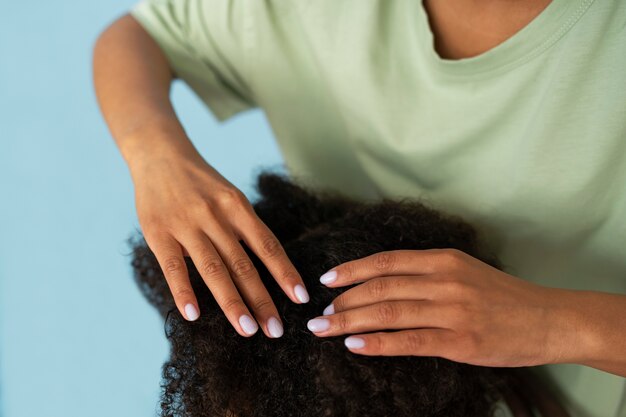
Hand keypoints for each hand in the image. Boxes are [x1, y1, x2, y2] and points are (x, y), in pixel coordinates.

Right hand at [131, 149, 308, 337]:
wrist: (159, 155)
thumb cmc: (201, 183)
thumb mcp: (230, 196)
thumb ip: (244, 228)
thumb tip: (267, 267)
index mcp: (237, 206)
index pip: (267, 245)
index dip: (285, 273)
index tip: (299, 298)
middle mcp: (215, 216)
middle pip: (243, 264)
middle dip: (262, 300)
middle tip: (275, 330)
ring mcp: (186, 224)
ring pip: (213, 270)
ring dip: (232, 303)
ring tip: (247, 329)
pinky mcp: (158, 233)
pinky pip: (173, 267)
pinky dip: (184, 292)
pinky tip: (193, 315)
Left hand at [307, 248, 582, 366]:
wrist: (548, 319)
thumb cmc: (503, 296)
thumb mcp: (464, 271)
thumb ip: (427, 272)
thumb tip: (384, 282)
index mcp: (442, 260)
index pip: (386, 261)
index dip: (352, 270)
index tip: (327, 280)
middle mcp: (444, 280)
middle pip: (381, 287)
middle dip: (343, 300)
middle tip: (318, 313)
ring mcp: (451, 310)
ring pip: (389, 313)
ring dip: (350, 320)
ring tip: (324, 329)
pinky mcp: (460, 341)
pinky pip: (409, 341)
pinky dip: (378, 342)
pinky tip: (354, 344)